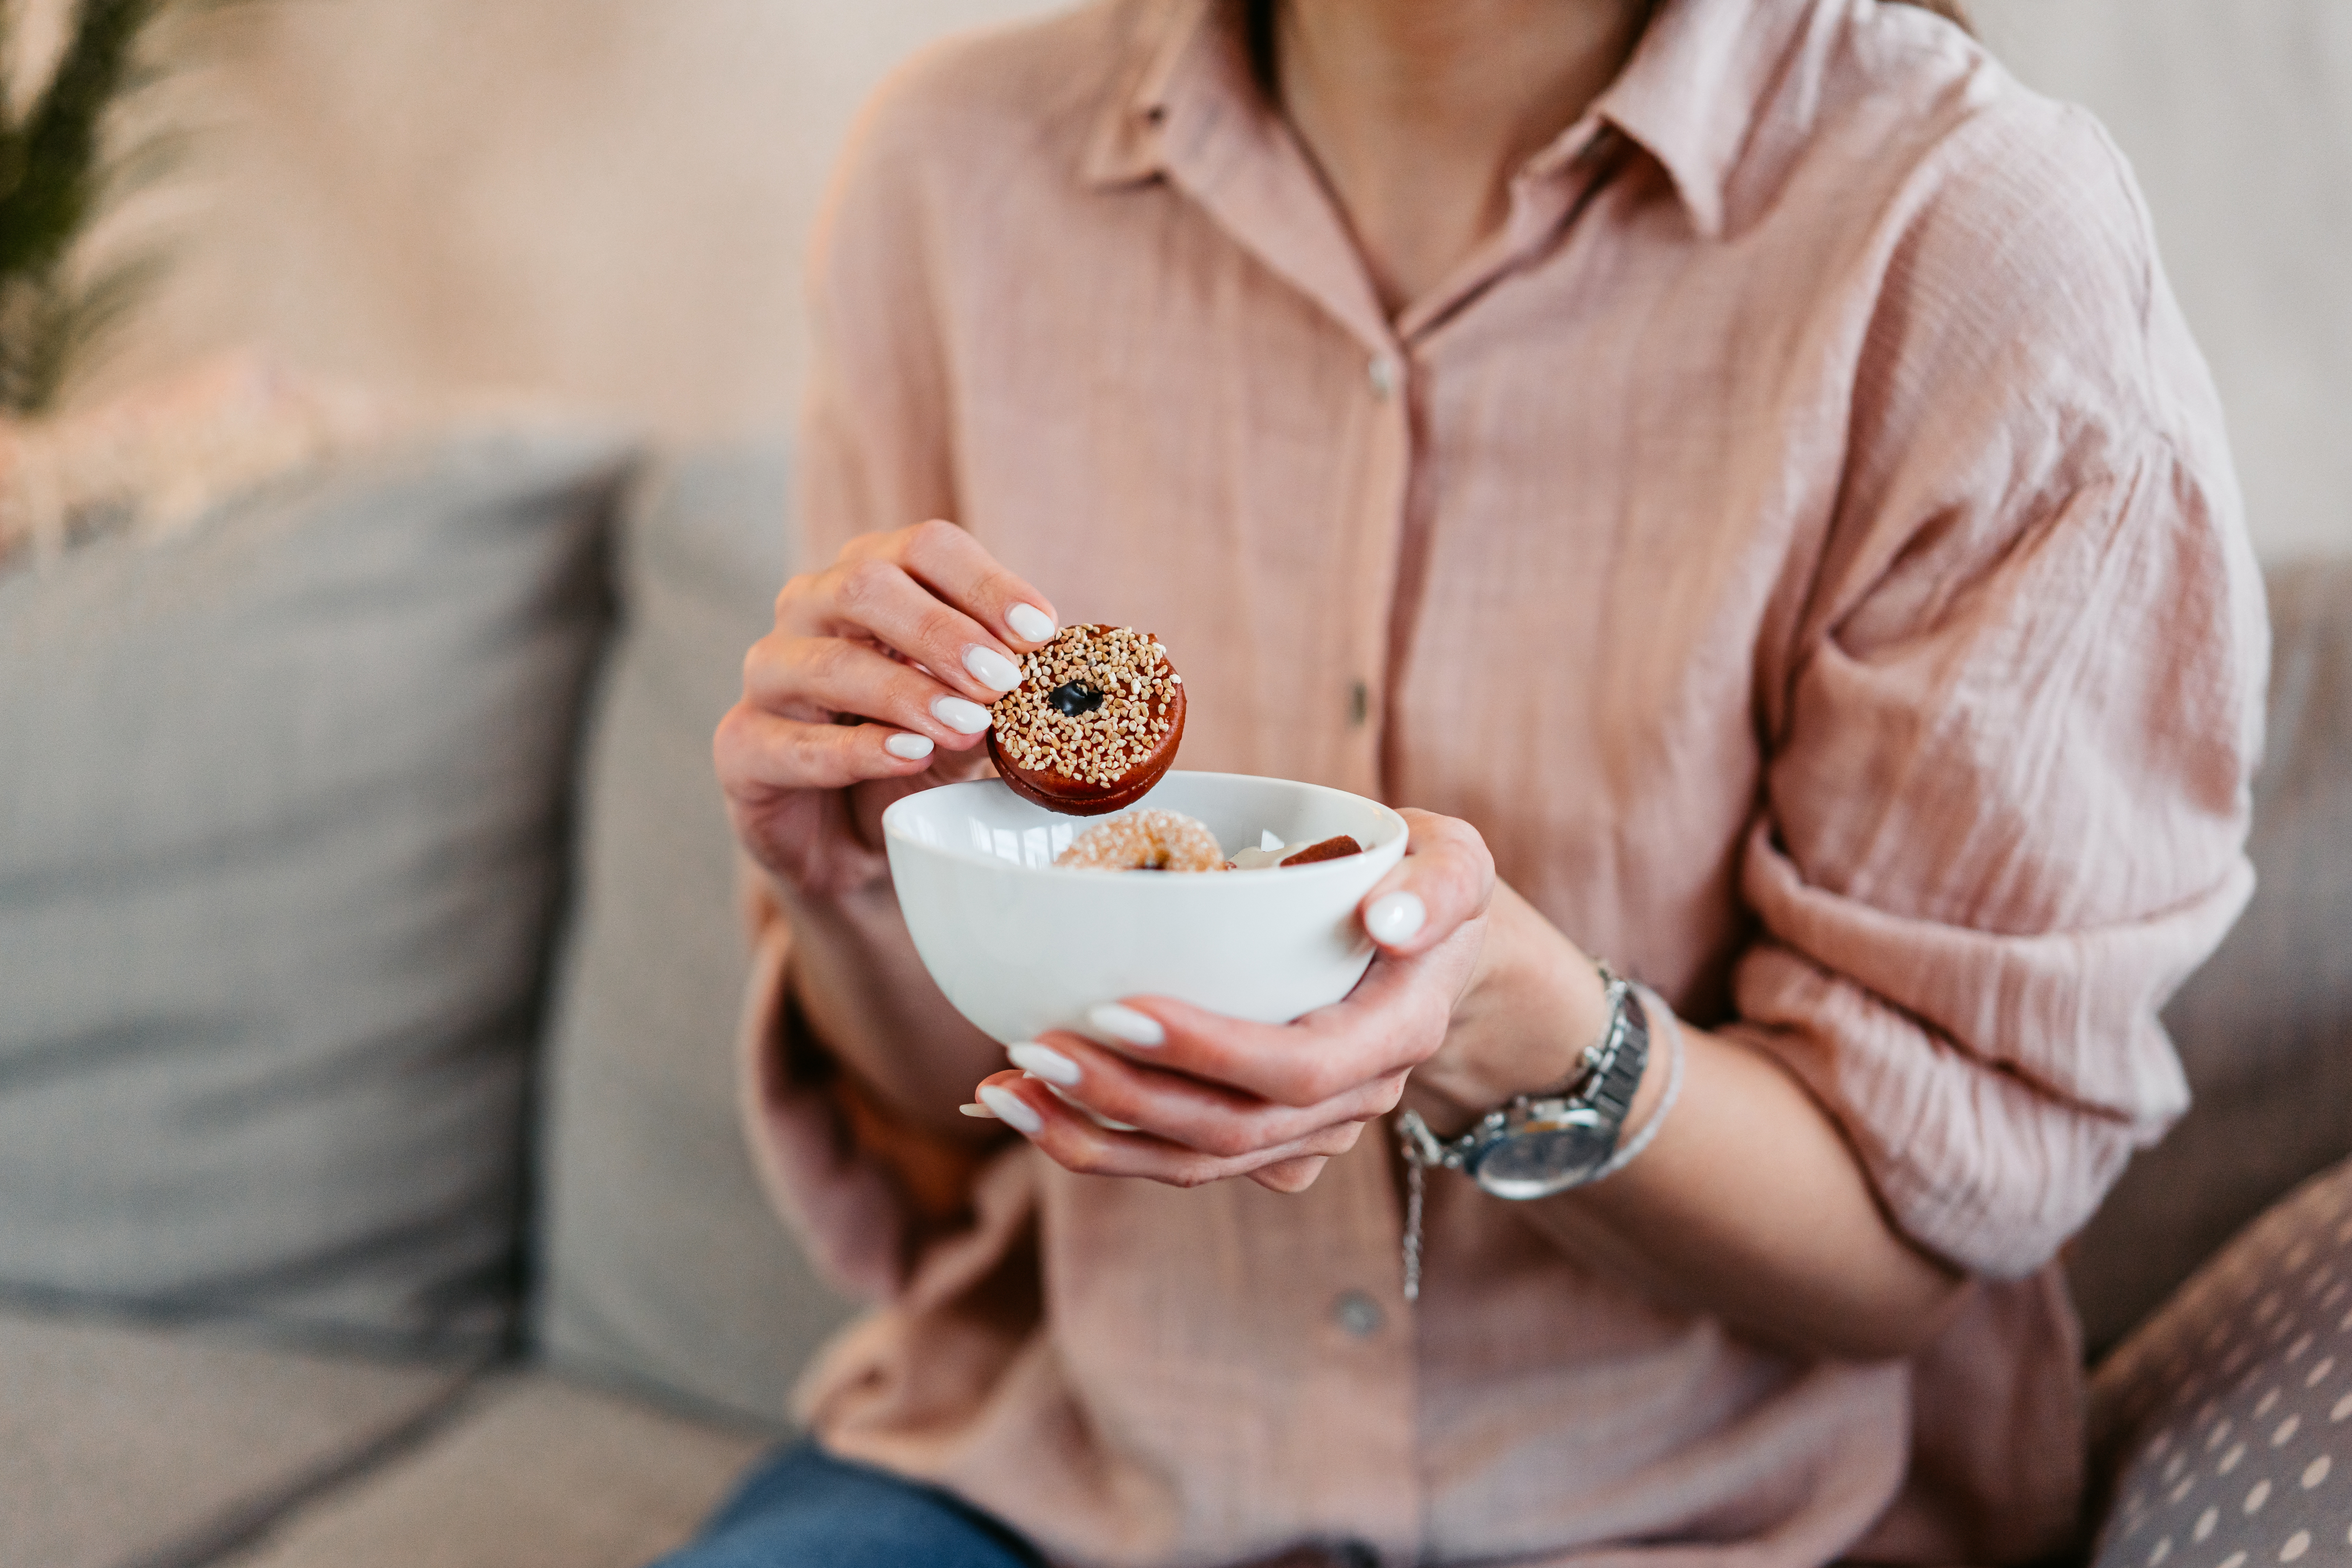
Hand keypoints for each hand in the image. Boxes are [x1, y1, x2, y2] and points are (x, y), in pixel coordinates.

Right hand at [715, 520, 1058, 896]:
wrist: (852, 844)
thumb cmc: (913, 758)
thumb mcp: (968, 721)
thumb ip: (996, 696)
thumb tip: (1051, 683)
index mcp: (871, 580)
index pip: (924, 548)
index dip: (985, 583)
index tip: (1041, 631)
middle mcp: (810, 611)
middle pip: (865, 583)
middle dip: (941, 630)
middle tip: (1001, 678)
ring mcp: (768, 676)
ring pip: (827, 662)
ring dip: (905, 692)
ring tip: (967, 726)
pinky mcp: (741, 746)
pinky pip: (790, 742)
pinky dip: (856, 751)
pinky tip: (908, 756)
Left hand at [965, 810, 1497, 1191]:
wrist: (1435, 954)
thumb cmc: (1424, 886)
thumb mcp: (1456, 862)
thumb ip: (1438, 884)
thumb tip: (1388, 915)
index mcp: (1396, 1032)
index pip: (1295, 1067)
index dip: (1206, 1051)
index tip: (1115, 1009)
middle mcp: (1353, 1099)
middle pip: (1230, 1131)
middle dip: (1124, 1100)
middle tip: (1031, 1051)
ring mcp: (1307, 1130)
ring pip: (1196, 1164)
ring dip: (1093, 1138)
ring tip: (1006, 1091)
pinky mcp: (1265, 1137)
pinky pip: (1181, 1160)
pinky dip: (1102, 1143)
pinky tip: (1030, 1109)